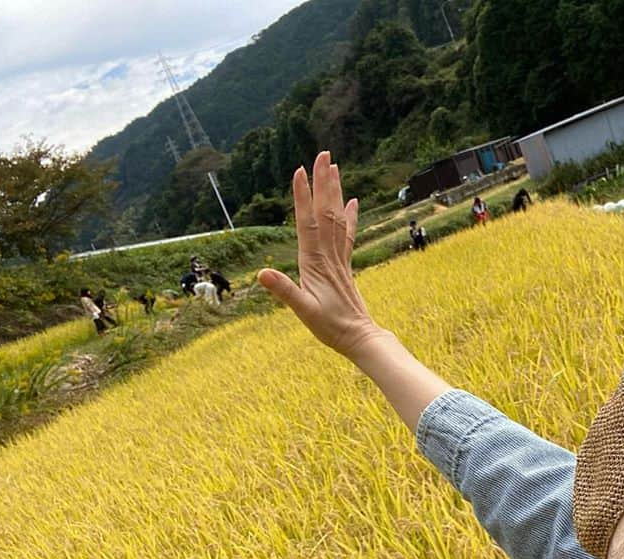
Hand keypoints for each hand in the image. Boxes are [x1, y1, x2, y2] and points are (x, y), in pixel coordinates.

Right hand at [257, 150, 382, 360]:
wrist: (360, 338)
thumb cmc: (331, 328)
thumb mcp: (303, 312)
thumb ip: (285, 291)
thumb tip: (262, 273)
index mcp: (315, 263)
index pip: (308, 223)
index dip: (303, 197)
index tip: (299, 171)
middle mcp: (328, 256)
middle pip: (326, 212)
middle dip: (323, 183)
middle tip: (323, 154)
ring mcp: (339, 259)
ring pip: (338, 218)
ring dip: (335, 192)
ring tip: (334, 166)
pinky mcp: (345, 266)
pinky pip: (348, 235)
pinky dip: (350, 216)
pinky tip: (353, 201)